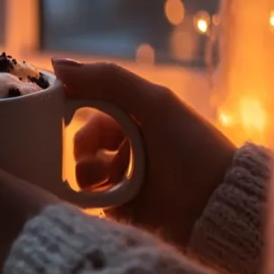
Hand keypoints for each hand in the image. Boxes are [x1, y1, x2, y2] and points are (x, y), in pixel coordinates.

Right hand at [54, 58, 235, 249]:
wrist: (217, 207)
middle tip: (96, 155)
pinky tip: (111, 197)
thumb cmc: (192, 148)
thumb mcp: (154, 103)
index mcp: (135, 115)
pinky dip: (92, 197)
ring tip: (112, 181)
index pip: (88, 105)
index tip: (59, 111)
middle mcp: (126, 145)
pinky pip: (87, 200)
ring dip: (89, 174)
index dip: (71, 106)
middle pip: (79, 141)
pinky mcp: (119, 209)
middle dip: (83, 147)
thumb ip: (107, 79)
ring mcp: (122, 178)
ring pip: (81, 172)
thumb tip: (56, 64)